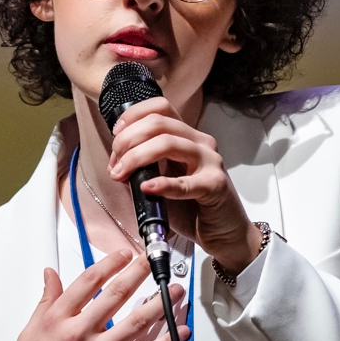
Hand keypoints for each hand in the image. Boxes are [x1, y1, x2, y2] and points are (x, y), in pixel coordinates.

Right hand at [7, 249, 188, 340]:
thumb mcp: (29, 334)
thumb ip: (45, 302)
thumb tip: (50, 275)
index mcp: (56, 320)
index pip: (87, 282)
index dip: (109, 264)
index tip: (123, 255)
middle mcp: (78, 334)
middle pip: (115, 295)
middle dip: (137, 274)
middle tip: (151, 262)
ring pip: (135, 321)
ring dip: (159, 303)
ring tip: (174, 290)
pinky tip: (178, 331)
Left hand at [108, 97, 262, 273]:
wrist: (224, 233)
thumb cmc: (193, 208)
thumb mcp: (161, 184)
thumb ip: (142, 171)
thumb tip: (117, 166)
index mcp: (187, 136)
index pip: (160, 107)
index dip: (134, 116)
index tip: (116, 134)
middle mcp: (200, 142)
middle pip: (159, 123)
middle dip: (127, 140)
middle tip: (115, 163)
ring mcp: (210, 161)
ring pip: (168, 143)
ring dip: (136, 157)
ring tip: (121, 174)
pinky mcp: (216, 184)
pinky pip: (186, 182)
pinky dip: (163, 184)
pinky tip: (148, 188)